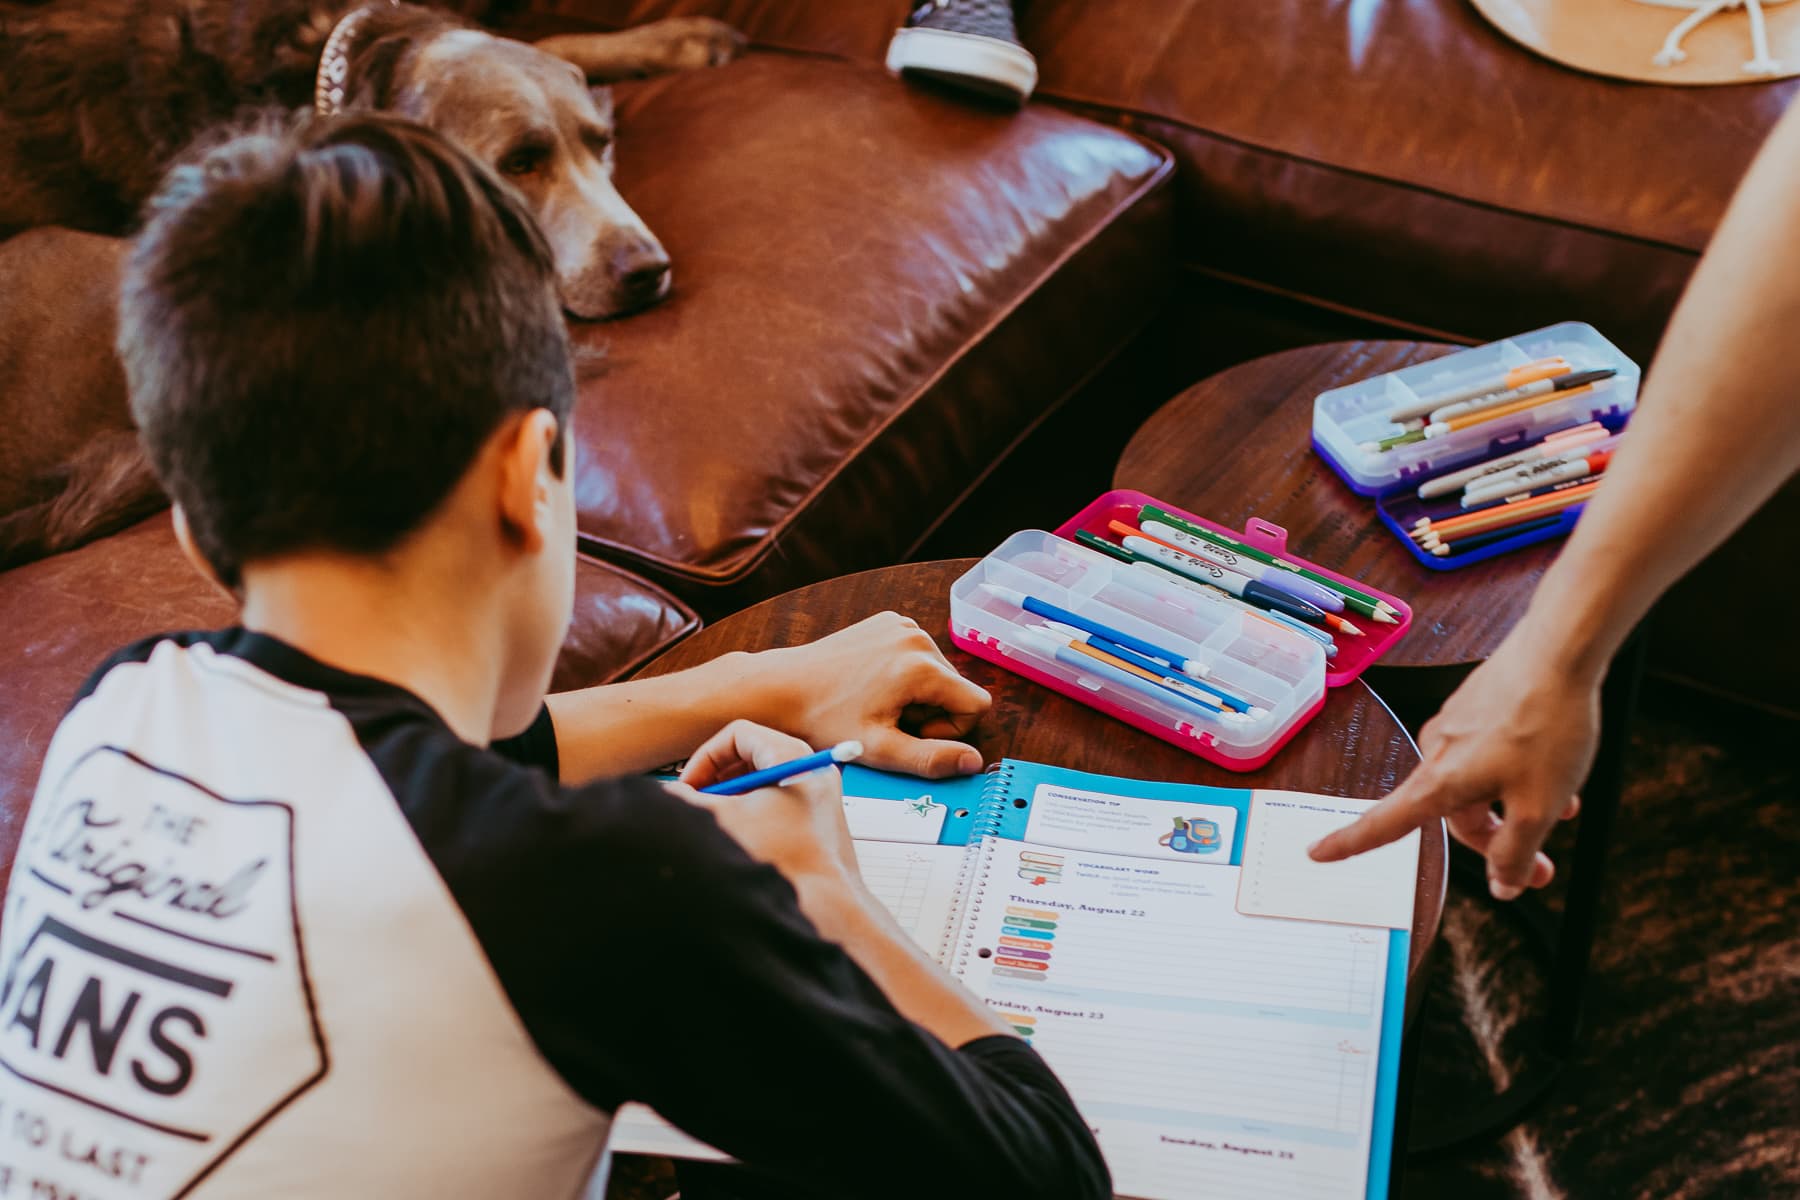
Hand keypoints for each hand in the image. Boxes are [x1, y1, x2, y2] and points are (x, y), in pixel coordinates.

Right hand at [675, 720, 858, 888]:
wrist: (826, 903)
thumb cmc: (785, 862)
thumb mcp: (725, 821)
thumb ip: (689, 801)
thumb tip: (667, 793)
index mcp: (792, 757)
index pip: (738, 734)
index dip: (706, 757)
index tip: (689, 785)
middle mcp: (810, 766)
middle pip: (751, 753)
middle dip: (716, 776)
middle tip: (696, 800)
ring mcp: (818, 789)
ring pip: (763, 776)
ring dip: (731, 793)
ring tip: (714, 819)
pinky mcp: (819, 812)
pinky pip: (778, 795)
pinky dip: (751, 806)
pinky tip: (737, 832)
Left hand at [759, 612, 990, 778]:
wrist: (784, 688)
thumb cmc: (825, 720)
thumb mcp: (880, 749)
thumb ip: (931, 759)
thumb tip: (974, 761)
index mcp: (921, 667)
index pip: (977, 704)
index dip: (950, 729)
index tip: (911, 733)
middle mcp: (917, 638)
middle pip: (957, 687)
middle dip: (932, 711)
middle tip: (888, 720)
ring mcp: (903, 625)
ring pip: (939, 672)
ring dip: (918, 694)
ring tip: (878, 702)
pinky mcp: (890, 622)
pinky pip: (918, 654)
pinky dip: (904, 673)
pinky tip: (873, 684)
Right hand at [1308, 627, 1591, 899]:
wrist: (1559, 651)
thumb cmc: (1546, 724)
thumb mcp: (1539, 806)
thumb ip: (1517, 852)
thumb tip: (1504, 885)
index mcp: (1440, 781)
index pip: (1384, 823)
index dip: (1349, 843)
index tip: (1316, 853)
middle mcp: (1438, 752)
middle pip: (1454, 815)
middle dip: (1495, 841)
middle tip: (1539, 867)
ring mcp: (1456, 726)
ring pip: (1479, 785)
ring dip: (1513, 805)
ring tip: (1559, 809)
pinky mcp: (1477, 708)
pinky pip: (1490, 756)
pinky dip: (1518, 774)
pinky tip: (1555, 773)